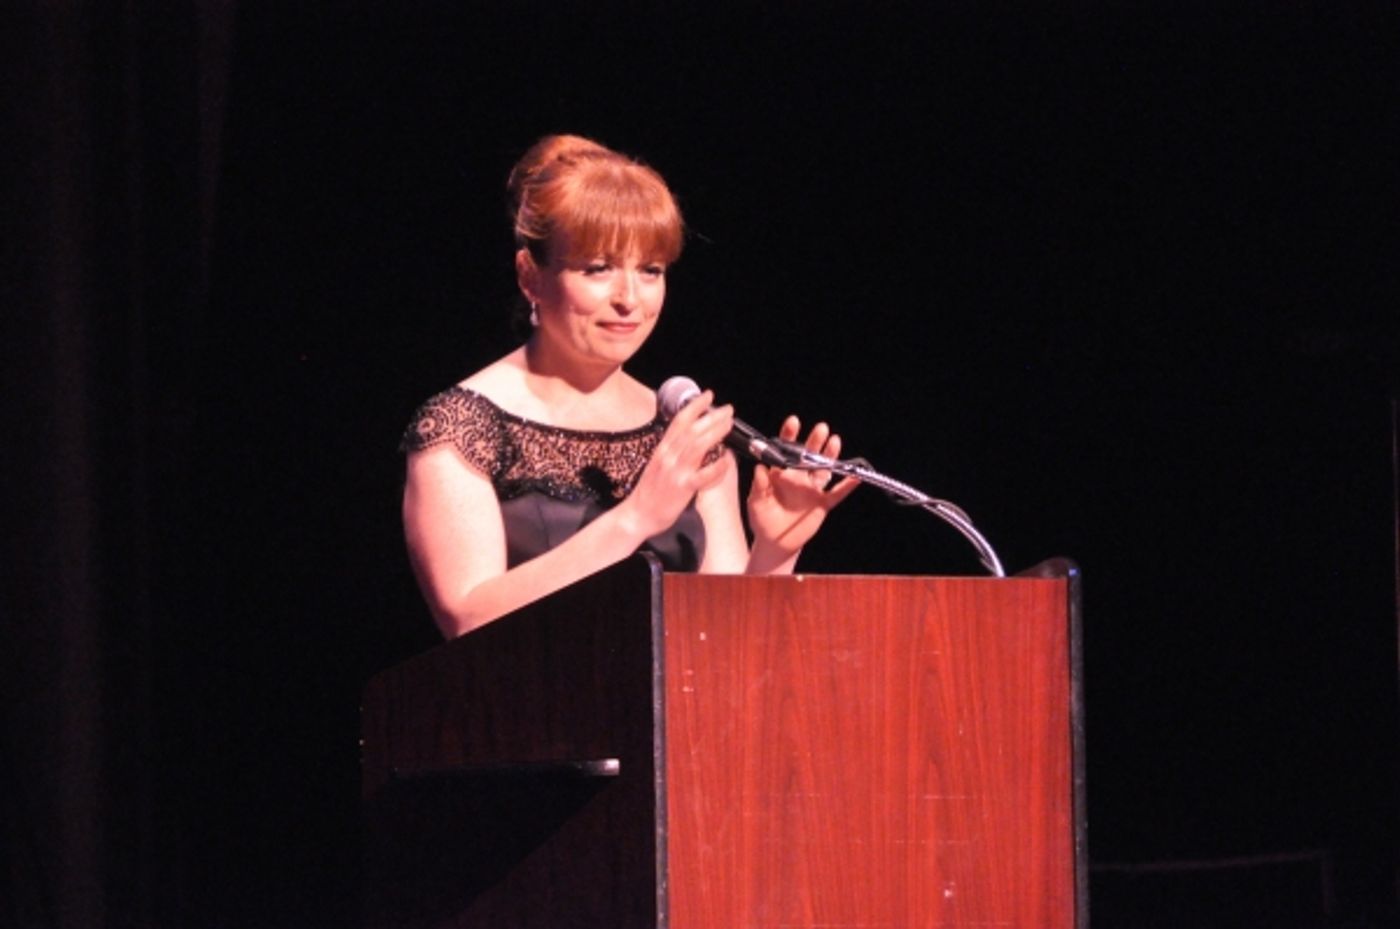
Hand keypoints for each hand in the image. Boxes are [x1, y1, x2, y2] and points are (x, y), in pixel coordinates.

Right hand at [624, 390, 733, 538]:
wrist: (638, 514)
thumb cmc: (649, 492)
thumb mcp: (658, 464)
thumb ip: (672, 451)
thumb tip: (690, 438)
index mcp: (662, 449)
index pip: (679, 421)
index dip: (695, 406)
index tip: (708, 396)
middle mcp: (668, 456)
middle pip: (692, 430)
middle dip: (712, 416)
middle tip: (728, 409)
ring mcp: (676, 471)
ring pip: (698, 445)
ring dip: (716, 432)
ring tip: (729, 425)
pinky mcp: (683, 487)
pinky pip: (703, 474)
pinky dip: (716, 466)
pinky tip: (727, 459)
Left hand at [747, 415, 858, 567]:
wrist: (774, 542)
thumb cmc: (762, 519)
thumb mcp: (756, 502)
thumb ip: (759, 486)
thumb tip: (760, 468)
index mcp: (781, 473)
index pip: (785, 450)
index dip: (789, 435)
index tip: (794, 422)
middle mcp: (798, 477)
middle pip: (808, 455)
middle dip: (814, 442)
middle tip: (821, 428)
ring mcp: (811, 490)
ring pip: (823, 469)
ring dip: (830, 456)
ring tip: (834, 441)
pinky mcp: (821, 504)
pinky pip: (837, 493)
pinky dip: (847, 485)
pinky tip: (856, 476)